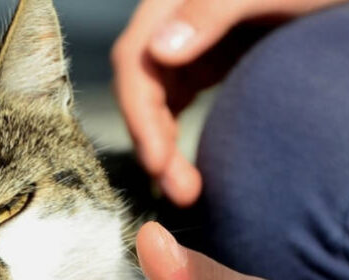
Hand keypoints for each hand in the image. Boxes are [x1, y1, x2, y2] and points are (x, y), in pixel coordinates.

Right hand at [112, 0, 348, 205]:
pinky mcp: (209, 59)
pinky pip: (178, 101)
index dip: (140, 113)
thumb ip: (212, 10)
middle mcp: (174, 19)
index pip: (136, 59)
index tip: (157, 162)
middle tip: (180, 192)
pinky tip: (190, 166)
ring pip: (158, 99)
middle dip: (152, 141)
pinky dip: (176, 134)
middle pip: (144, 86)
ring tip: (186, 191)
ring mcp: (191, 40)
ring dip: (163, 145)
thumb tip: (160, 52)